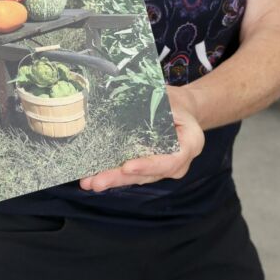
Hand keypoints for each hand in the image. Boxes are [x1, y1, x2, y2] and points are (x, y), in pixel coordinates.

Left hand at [79, 86, 204, 192]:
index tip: (127, 166)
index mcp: (190, 143)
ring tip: (90, 182)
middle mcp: (177, 162)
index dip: (148, 166)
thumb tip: (123, 97)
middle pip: (148, 174)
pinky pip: (131, 174)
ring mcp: (162, 168)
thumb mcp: (170, 97)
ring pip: (137, 177)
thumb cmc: (176, 101)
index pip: (169, 160)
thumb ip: (155, 103)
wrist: (181, 109)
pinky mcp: (147, 168)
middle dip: (121, 178)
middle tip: (98, 181)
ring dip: (112, 180)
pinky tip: (92, 177)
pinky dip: (112, 175)